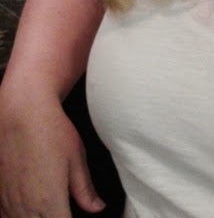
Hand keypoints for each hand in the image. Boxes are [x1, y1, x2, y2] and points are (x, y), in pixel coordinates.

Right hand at [0, 92, 104, 217]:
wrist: (20, 112)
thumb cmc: (51, 131)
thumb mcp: (77, 158)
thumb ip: (85, 189)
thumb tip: (97, 207)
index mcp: (50, 202)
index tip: (72, 214)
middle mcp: (26, 208)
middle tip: (63, 209)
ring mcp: (9, 203)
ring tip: (48, 208)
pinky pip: (7, 217)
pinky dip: (19, 216)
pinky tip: (29, 209)